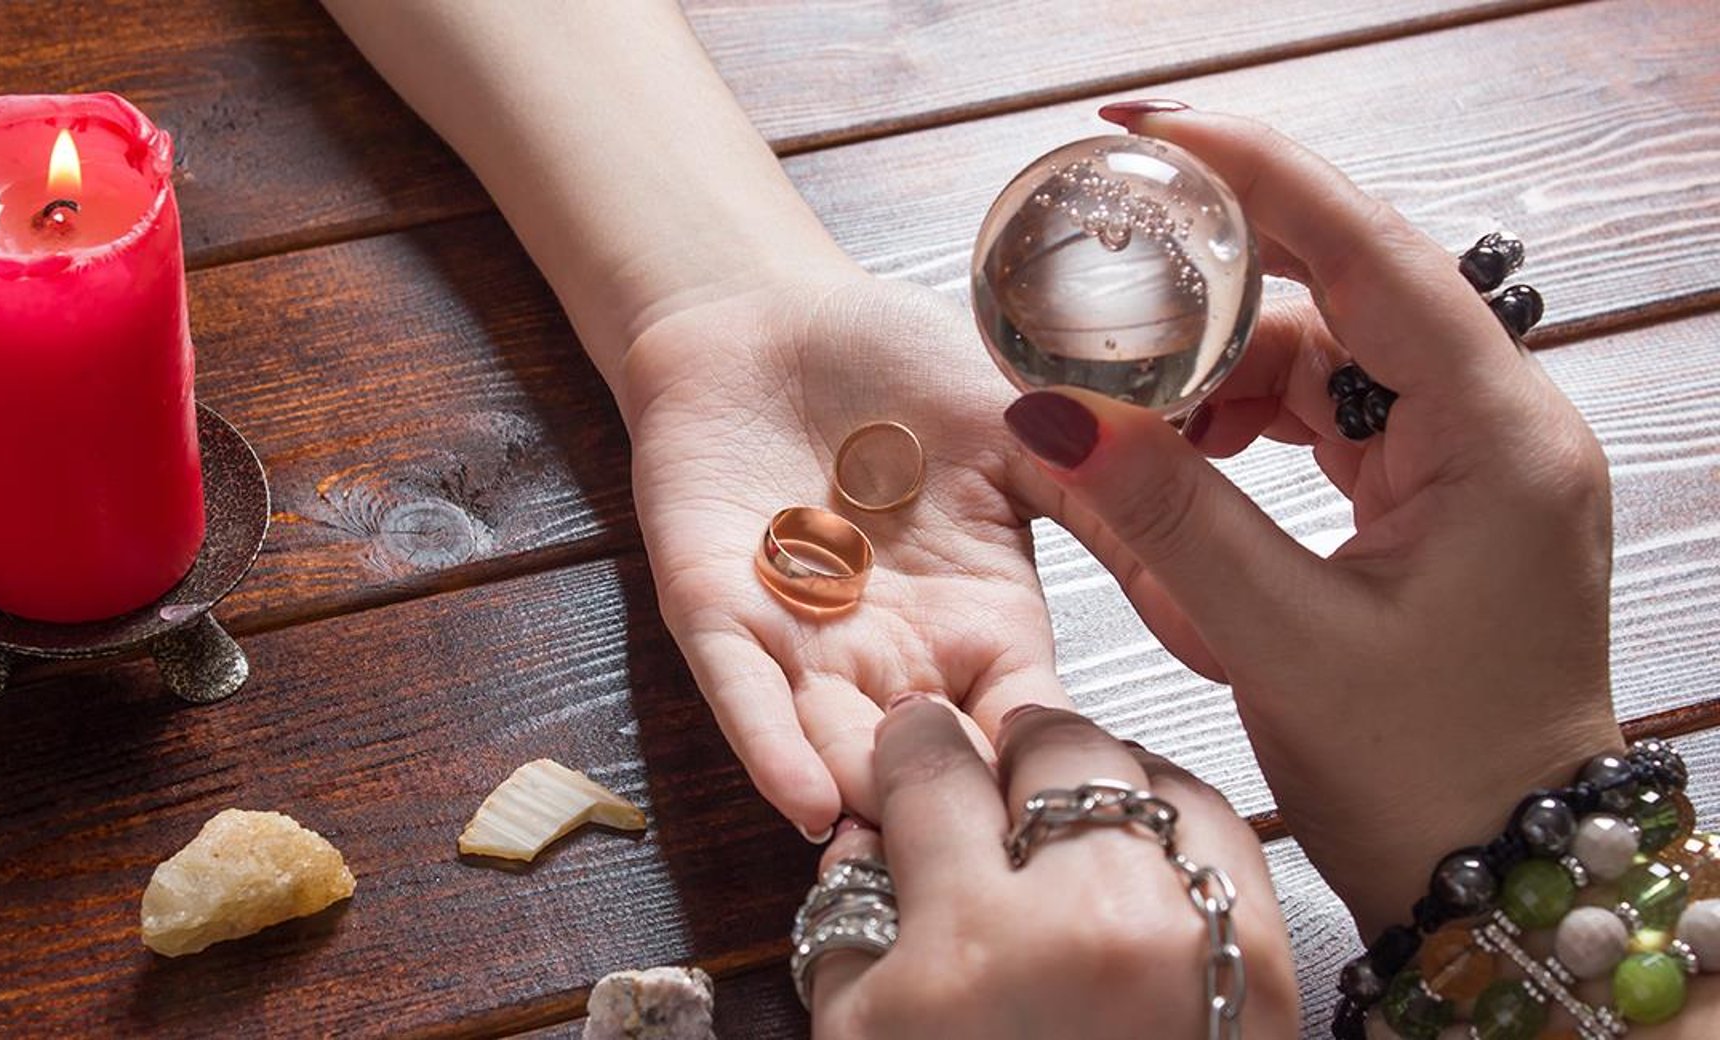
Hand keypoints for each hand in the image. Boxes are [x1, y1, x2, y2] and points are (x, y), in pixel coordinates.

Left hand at [619, 275, 1070, 834]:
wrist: (770, 310)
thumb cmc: (899, 363)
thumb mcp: (1031, 429)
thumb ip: (1112, 513)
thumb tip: (1226, 616)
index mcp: (985, 620)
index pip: (1029, 722)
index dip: (1052, 769)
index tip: (1093, 823)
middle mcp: (899, 654)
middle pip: (935, 763)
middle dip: (955, 815)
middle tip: (990, 870)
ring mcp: (806, 641)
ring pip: (838, 746)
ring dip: (866, 798)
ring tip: (906, 849)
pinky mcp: (716, 611)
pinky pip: (742, 691)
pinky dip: (769, 745)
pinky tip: (803, 798)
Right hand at [805, 698, 1295, 1037]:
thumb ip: (850, 926)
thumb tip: (867, 829)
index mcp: (971, 947)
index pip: (932, 766)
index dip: (912, 746)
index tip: (913, 752)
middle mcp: (1090, 920)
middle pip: (1049, 742)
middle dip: (1009, 756)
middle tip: (992, 793)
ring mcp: (1193, 933)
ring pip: (1141, 767)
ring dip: (1095, 783)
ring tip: (1066, 834)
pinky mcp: (1269, 955)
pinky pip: (1217, 822)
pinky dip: (1170, 821)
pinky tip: (1134, 859)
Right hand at [1001, 106, 1623, 929]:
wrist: (1499, 872)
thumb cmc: (1424, 776)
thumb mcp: (1280, 642)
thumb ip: (1169, 516)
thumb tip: (1051, 417)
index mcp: (1499, 439)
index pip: (1373, 252)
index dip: (1259, 178)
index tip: (1152, 131)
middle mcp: (1504, 426)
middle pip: (1345, 295)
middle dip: (1217, 293)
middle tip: (1102, 294)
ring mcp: (1476, 459)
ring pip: (1331, 356)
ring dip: (1222, 373)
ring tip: (1127, 414)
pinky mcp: (1441, 495)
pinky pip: (1335, 416)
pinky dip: (1250, 423)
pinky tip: (1186, 454)